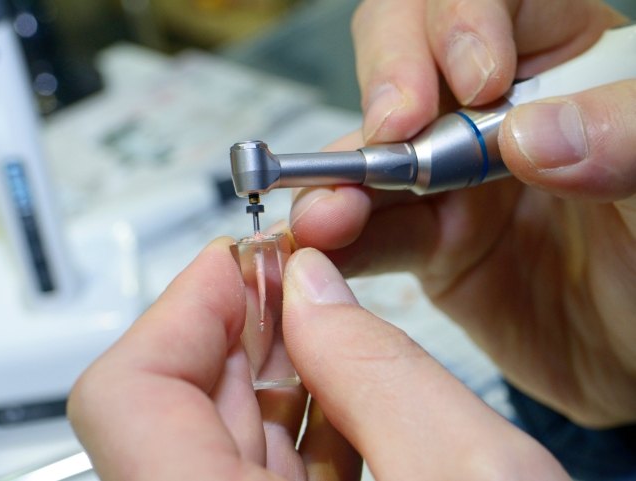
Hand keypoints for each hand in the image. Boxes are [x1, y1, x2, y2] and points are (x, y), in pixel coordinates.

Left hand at [68, 239, 568, 478]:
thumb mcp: (482, 478)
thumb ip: (382, 370)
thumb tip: (311, 288)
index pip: (125, 397)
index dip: (181, 308)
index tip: (239, 261)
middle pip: (168, 406)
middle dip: (235, 325)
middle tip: (293, 279)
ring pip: (209, 435)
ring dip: (267, 368)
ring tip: (326, 328)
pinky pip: (252, 470)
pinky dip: (294, 420)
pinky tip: (345, 397)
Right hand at [290, 0, 635, 427]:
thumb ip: (626, 139)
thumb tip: (529, 137)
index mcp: (561, 66)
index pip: (487, 2)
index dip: (461, 24)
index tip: (475, 79)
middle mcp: (491, 117)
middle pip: (406, 62)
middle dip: (385, 89)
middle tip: (391, 129)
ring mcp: (452, 184)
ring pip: (372, 157)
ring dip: (338, 178)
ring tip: (328, 211)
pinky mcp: (430, 247)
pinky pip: (372, 237)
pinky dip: (340, 244)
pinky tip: (322, 250)